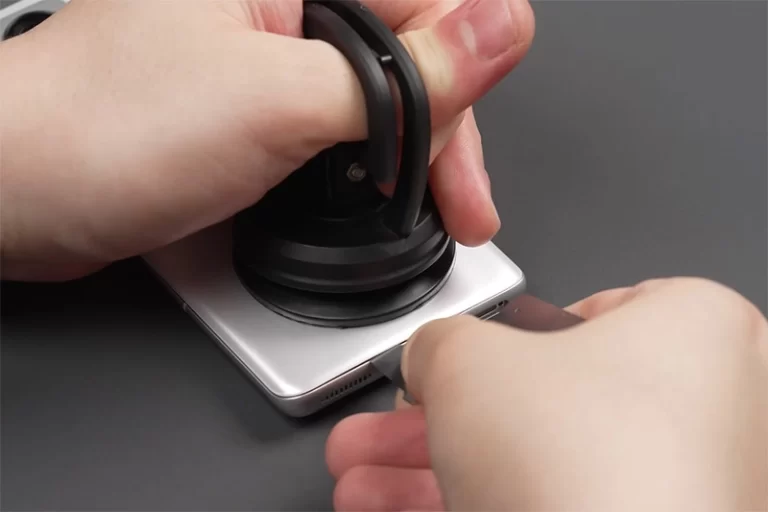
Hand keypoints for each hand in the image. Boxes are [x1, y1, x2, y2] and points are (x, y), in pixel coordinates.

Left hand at [0, 0, 534, 280]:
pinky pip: (340, 128)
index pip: (428, 2)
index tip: (463, 152)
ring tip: (427, 212)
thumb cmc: (109, 128)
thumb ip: (404, 75)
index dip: (464, 75)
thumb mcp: (282, 100)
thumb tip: (500, 29)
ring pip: (381, 98)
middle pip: (412, 56)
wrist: (24, 192)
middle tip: (455, 202)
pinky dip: (365, 171)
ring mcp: (272, 55)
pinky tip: (376, 200)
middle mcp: (284, 1)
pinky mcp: (259, 105)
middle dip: (441, 136)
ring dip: (410, 160)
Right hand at [327, 278, 767, 510]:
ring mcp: (679, 485)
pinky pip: (542, 507)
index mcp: (692, 331)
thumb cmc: (581, 465)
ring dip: (428, 468)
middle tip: (385, 428)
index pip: (583, 313)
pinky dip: (466, 504)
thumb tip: (429, 357)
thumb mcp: (467, 358)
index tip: (457, 365)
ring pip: (529, 461)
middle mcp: (705, 412)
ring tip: (362, 478)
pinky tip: (391, 507)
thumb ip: (440, 342)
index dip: (503, 339)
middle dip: (432, 419)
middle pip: (535, 401)